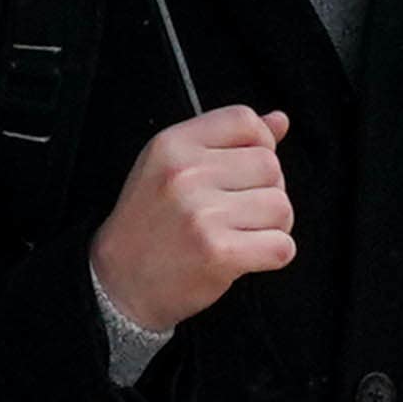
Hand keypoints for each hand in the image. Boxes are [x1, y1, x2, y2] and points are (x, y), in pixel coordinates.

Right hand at [90, 106, 293, 336]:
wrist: (120, 281)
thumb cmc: (150, 224)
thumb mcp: (172, 166)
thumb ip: (227, 140)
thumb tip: (279, 120)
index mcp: (172, 145)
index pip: (244, 120)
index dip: (261, 143)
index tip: (248, 168)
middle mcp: (186, 174)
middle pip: (270, 165)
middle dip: (267, 190)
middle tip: (239, 212)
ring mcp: (202, 214)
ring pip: (281, 206)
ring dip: (273, 225)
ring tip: (241, 234)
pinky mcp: (220, 252)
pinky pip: (281, 246)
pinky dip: (274, 255)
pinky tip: (247, 256)